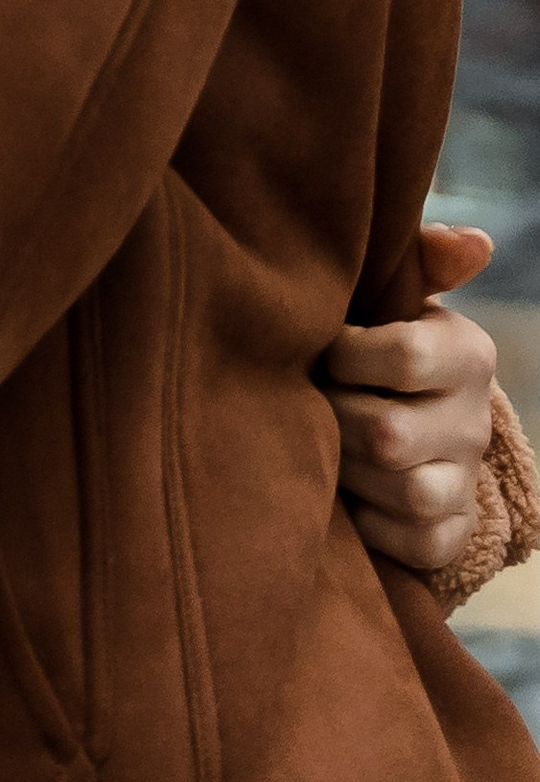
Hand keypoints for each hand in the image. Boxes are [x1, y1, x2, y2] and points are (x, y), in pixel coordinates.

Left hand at [326, 225, 500, 576]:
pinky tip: (344, 494)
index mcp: (466, 353)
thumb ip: (420, 260)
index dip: (344, 355)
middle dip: (332, 418)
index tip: (321, 350)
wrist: (392, 417)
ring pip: (400, 489)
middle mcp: (475, 422)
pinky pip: (407, 541)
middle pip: (388, 433)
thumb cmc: (371, 342)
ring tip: (319, 444)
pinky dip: (366, 523)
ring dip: (344, 470)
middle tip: (304, 403)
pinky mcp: (448, 534)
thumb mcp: (389, 296)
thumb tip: (477, 241)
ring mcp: (465, 482)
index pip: (404, 355)